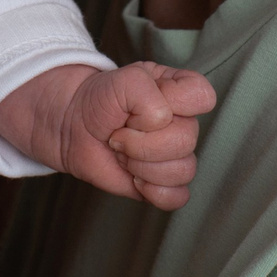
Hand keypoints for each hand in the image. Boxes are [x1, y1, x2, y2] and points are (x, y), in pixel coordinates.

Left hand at [54, 61, 215, 209]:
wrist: (74, 126)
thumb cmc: (100, 100)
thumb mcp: (121, 80)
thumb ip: (145, 90)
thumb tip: (160, 122)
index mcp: (180, 91)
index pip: (202, 97)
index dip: (171, 103)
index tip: (140, 105)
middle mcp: (184, 123)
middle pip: (186, 140)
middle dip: (142, 141)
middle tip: (120, 133)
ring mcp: (176, 155)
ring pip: (183, 170)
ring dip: (142, 164)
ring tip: (123, 152)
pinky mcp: (165, 183)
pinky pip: (177, 196)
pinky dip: (151, 190)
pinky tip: (134, 177)